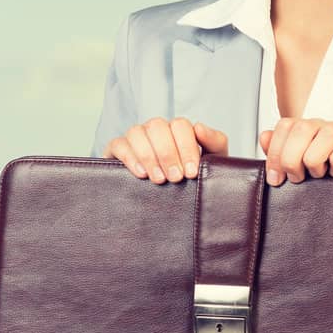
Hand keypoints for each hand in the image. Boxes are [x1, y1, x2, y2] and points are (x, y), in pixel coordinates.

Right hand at [103, 116, 229, 182]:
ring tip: (159, 179)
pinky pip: (119, 144)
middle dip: (168, 153)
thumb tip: (199, 126)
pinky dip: (130, 156)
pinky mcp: (117, 150)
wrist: (175, 207)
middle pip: (157, 126)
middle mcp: (156, 131)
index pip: (180, 125)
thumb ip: (214, 142)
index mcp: (177, 130)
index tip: (191, 172)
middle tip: (175, 178)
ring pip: (136, 131)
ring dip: (149, 155)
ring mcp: (136, 139)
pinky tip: (141, 173)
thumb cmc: (192, 179)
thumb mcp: (211, 161)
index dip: (186, 147)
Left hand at [258, 118, 332, 185]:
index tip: (274, 178)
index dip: (275, 151)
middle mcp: (329, 128)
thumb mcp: (302, 172)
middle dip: (292, 157)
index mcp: (310, 131)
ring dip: (316, 158)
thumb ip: (281, 154)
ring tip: (318, 175)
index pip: (286, 125)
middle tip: (296, 179)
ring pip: (328, 132)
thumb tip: (264, 136)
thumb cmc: (332, 184)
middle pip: (302, 127)